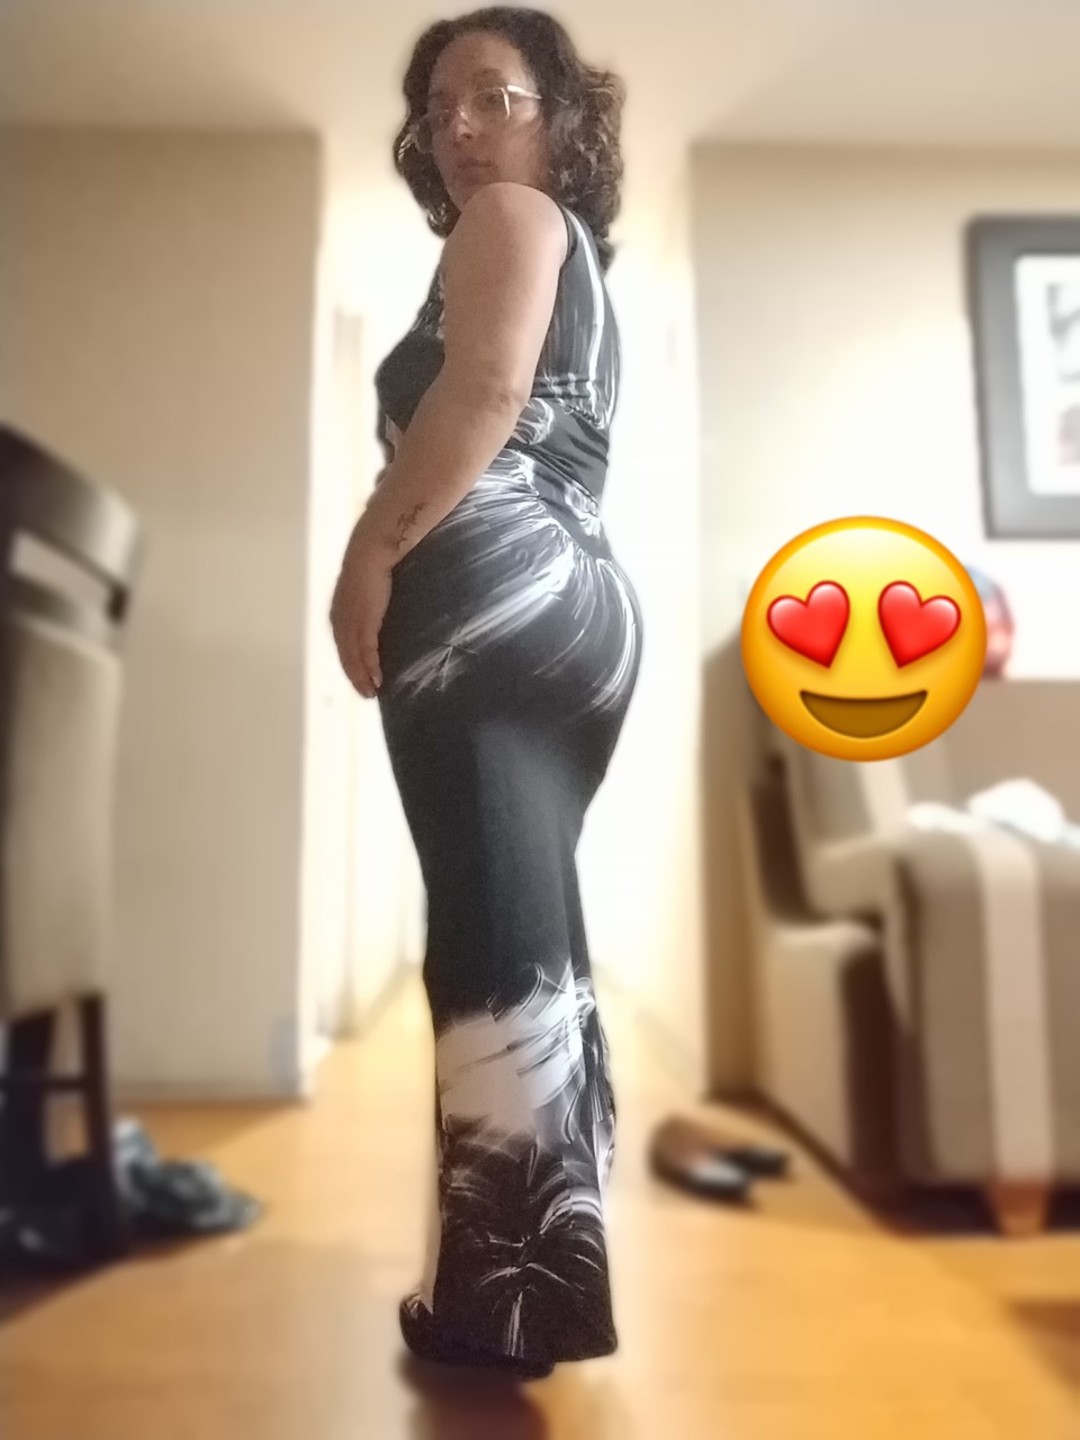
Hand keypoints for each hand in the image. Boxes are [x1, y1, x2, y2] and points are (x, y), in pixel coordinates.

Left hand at [330, 533, 392, 698]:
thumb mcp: (365, 591)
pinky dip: (370, 667)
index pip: (343, 647)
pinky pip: (366, 651)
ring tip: (372, 693)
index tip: (360, 679)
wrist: (371, 551)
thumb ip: (367, 605)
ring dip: (362, 678)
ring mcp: (350, 623)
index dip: (351, 665)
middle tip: (367, 695)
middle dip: (355, 678)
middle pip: (345, 657)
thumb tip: (375, 613)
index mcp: (338, 615)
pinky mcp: (363, 621)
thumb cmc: (372, 566)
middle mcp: (340, 622)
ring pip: (353, 658)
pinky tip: (377, 679)